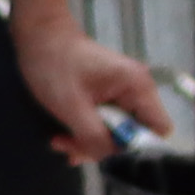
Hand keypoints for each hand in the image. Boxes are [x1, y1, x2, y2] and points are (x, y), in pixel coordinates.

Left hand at [16, 13, 168, 163]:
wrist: (36, 36)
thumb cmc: (53, 64)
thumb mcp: (71, 105)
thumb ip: (94, 135)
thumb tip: (109, 158)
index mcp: (137, 87)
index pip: (159, 129)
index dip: (137, 147)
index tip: (106, 151)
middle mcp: (136, 91)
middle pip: (135, 135)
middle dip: (104, 147)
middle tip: (72, 150)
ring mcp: (120, 94)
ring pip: (115, 133)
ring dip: (88, 142)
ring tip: (61, 141)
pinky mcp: (105, 97)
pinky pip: (103, 124)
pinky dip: (85, 133)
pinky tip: (63, 136)